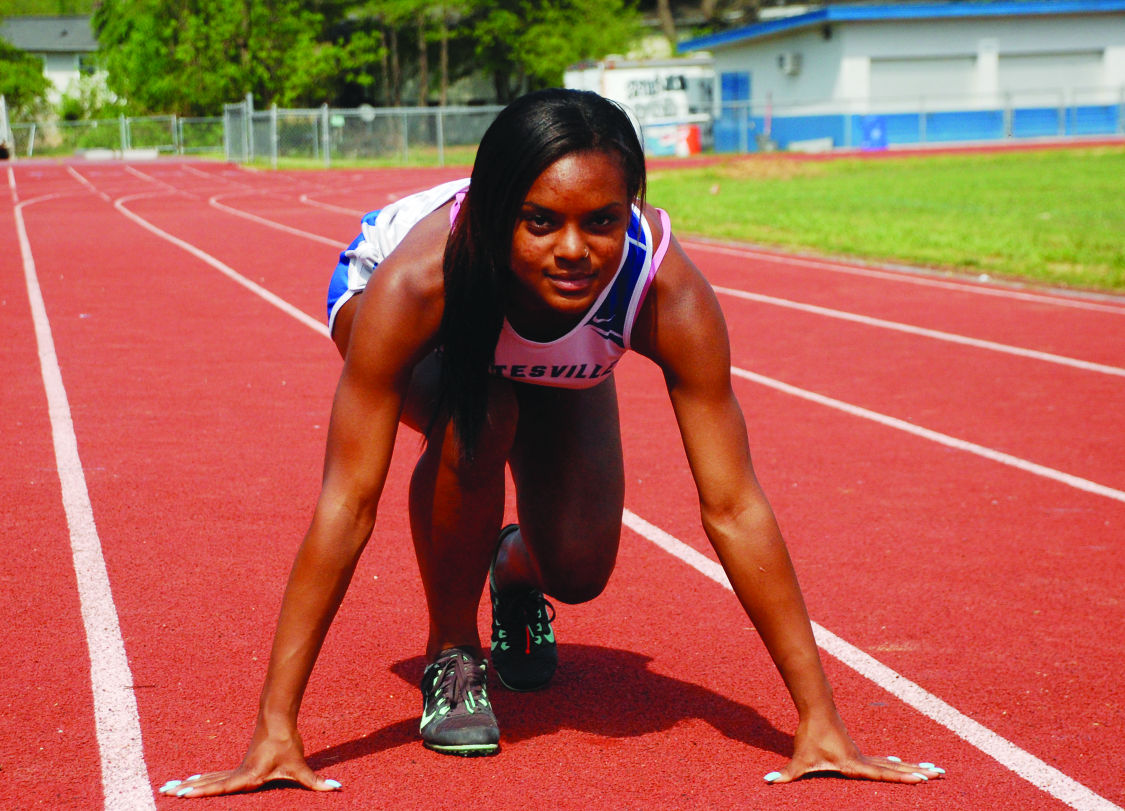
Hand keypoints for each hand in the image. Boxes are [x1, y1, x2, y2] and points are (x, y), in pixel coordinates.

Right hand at [157, 726, 341, 797]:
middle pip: (209, 783)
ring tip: (168, 788)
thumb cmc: (287, 743)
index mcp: (249, 775)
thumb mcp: (301, 766)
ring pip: (210, 777)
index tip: (185, 793)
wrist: (278, 718)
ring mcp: (237, 767)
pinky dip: (203, 778)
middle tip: (165, 792)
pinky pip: (216, 774)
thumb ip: (316, 781)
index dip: (204, 791)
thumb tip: (336, 788)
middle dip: (188, 790)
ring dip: (191, 784)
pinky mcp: (240, 764)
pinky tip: (191, 780)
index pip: (223, 787)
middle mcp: (239, 772)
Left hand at [764, 709, 944, 784]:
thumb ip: (786, 773)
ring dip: (913, 767)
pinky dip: (898, 764)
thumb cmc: (810, 735)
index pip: (883, 774)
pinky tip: (905, 765)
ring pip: (893, 764)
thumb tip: (768, 781)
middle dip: (918, 772)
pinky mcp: (858, 750)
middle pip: (896, 768)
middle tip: (941, 774)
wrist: (816, 709)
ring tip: (935, 770)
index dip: (903, 777)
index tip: (923, 778)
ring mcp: (863, 754)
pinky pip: (883, 761)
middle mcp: (863, 759)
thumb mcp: (799, 759)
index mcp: (854, 764)